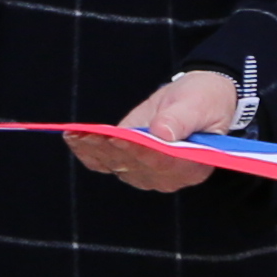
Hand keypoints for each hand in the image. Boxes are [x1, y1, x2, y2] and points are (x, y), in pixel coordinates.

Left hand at [79, 67, 245, 194]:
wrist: (195, 99)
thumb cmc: (202, 101)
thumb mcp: (198, 104)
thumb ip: (181, 120)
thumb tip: (162, 135)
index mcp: (193, 166)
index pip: (165, 164)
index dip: (142, 151)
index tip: (121, 138)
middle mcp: (168, 176)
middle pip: (136, 166)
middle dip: (112, 150)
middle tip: (91, 135)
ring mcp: (146, 173)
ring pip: (117, 165)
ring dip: (95, 150)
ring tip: (77, 135)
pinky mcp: (128, 163)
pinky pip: (104, 163)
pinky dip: (87, 152)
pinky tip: (73, 138)